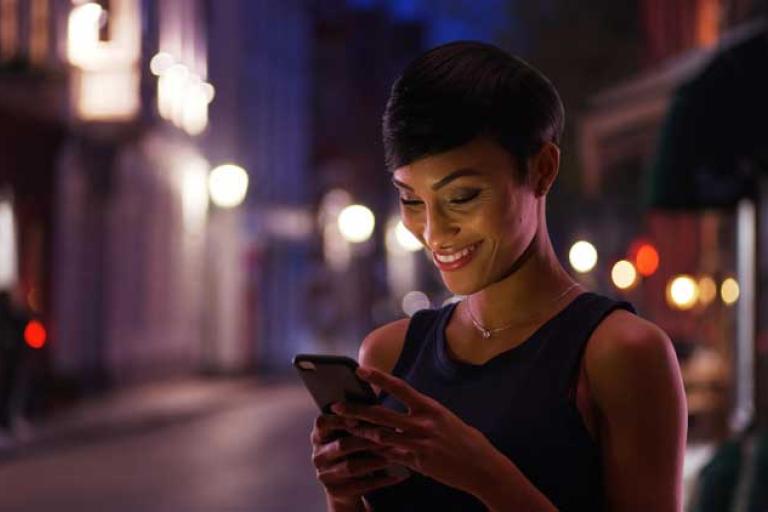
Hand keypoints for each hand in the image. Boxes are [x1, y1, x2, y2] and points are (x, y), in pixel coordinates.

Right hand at [310, 413, 409, 502]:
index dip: (340, 419)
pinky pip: (361, 486)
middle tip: (390, 434)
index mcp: (319, 434)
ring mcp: (325, 474)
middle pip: (342, 445)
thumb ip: (358, 414)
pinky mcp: (336, 491)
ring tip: (395, 454)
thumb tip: (374, 384)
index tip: (358, 417)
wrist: (346, 484)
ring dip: (375, 460)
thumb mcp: (350, 431)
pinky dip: (381, 480)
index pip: (323, 422)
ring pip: (352, 466)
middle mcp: (318, 454)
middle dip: (367, 439)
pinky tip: (399, 475)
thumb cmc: (354, 447)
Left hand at [330, 366, 501, 496]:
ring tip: (342, 428)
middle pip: (382, 414)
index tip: (360, 370)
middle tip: (335, 406)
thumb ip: (421, 411)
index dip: (378, 378)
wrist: (481, 466)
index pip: (399, 387)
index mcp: (429, 407)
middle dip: (356, 410)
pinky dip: (374, 453)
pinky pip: (390, 456)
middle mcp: (423, 423)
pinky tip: (360, 451)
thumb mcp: (443, 417)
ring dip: (359, 432)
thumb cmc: (463, 439)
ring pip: (381, 436)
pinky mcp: (418, 462)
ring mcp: (419, 443)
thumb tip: (401, 405)